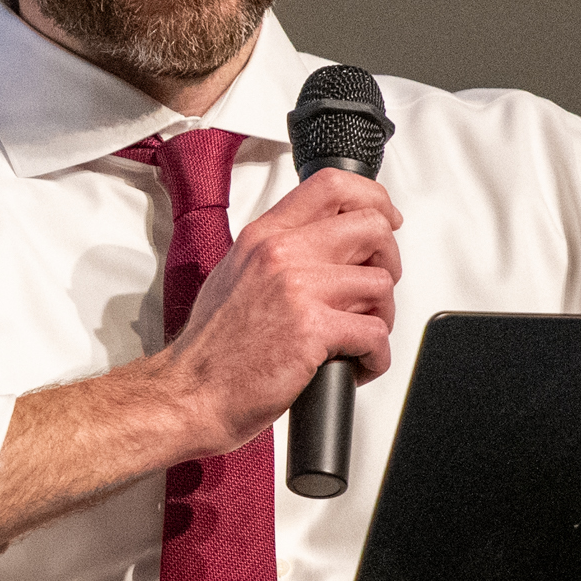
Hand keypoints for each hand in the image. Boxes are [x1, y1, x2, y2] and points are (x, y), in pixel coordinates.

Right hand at [159, 169, 401, 456]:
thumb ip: (279, 252)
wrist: (192, 394)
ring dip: (380, 317)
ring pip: (380, 284)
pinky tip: (356, 364)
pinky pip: (375, 334)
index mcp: (265, 236)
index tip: (386, 219)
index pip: (332, 186)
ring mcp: (298, 290)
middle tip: (373, 291)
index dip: (373, 199)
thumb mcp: (236, 275)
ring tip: (357, 339)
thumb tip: (324, 246)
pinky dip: (375, 357)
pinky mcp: (312, 330)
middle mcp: (281, 254)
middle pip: (371, 228)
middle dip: (388, 261)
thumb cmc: (214, 348)